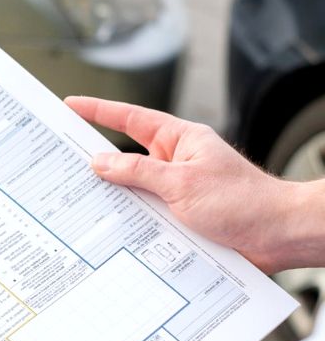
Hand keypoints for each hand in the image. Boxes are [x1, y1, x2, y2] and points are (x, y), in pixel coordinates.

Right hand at [64, 96, 324, 273]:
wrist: (278, 236)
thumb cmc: (243, 201)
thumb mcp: (182, 183)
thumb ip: (138, 172)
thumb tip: (100, 162)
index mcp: (179, 140)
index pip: (130, 119)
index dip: (98, 110)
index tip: (71, 104)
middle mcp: (175, 161)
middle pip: (126, 155)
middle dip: (96, 157)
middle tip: (62, 156)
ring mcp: (176, 188)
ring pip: (133, 188)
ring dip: (115, 195)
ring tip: (83, 198)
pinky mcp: (179, 215)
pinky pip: (145, 212)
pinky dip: (130, 218)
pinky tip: (113, 228)